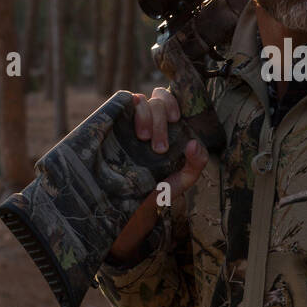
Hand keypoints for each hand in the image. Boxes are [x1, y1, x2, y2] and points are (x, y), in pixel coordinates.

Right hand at [108, 88, 208, 261]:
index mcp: (165, 128)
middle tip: (159, 147)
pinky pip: (120, 102)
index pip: (169, 100)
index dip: (173, 102)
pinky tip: (132, 126)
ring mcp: (128, 122)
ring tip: (143, 140)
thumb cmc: (154, 191)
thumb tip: (194, 143)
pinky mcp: (111, 124)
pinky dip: (128, 105)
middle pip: (157, 100)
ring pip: (141, 100)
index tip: (176, 119)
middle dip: (160, 120)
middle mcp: (147, 121)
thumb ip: (195, 164)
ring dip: (146, 116)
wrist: (125, 206)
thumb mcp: (180, 181)